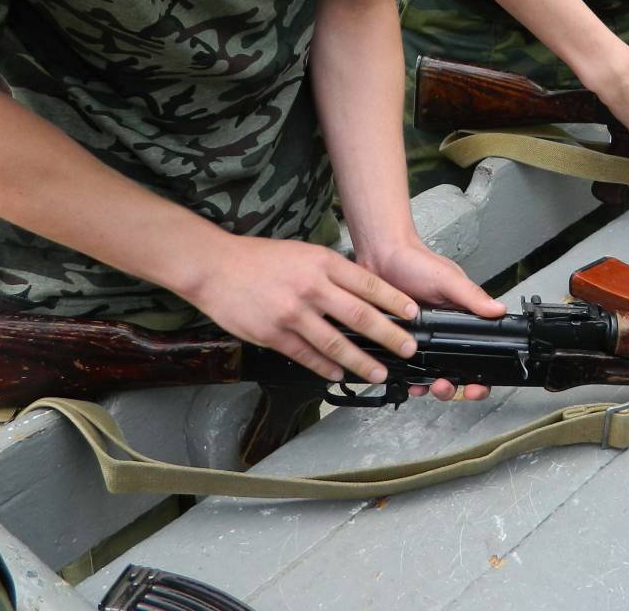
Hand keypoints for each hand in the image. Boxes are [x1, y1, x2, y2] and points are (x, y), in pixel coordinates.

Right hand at [188, 235, 419, 384]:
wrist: (215, 267)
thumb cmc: (260, 258)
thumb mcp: (303, 253)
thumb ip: (330, 272)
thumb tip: (362, 294)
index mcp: (321, 262)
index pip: (368, 283)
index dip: (394, 300)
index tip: (413, 314)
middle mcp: (311, 287)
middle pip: (359, 316)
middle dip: (389, 336)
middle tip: (407, 349)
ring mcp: (292, 313)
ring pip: (335, 342)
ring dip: (361, 361)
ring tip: (378, 373)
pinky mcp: (273, 334)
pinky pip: (307, 355)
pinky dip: (325, 367)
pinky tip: (338, 374)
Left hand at [358, 235, 505, 401]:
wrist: (382, 256)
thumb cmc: (416, 262)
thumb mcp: (448, 278)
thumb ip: (472, 296)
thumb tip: (498, 310)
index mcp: (463, 318)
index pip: (480, 353)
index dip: (481, 375)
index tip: (476, 386)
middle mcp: (445, 332)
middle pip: (458, 371)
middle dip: (456, 387)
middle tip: (448, 386)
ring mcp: (423, 339)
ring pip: (433, 374)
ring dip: (433, 387)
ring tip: (430, 386)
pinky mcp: (401, 342)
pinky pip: (408, 369)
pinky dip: (409, 379)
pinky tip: (408, 381)